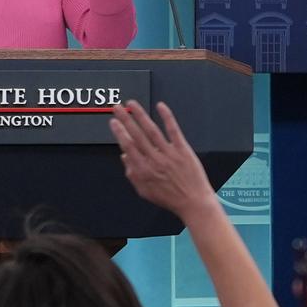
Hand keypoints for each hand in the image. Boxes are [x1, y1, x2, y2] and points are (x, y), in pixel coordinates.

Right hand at [112, 100, 217, 218]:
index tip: (113, 122)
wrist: (193, 202)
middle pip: (136, 135)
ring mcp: (169, 154)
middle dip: (125, 119)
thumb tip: (124, 157)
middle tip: (117, 108)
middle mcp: (155, 160)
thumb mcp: (145, 191)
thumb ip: (132, 174)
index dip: (119, 133)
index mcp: (143, 170)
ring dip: (140, 115)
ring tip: (132, 104)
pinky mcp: (183, 150)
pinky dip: (167, 118)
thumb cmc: (170, 198)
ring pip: (151, 130)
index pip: (128, 146)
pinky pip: (173, 131)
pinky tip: (161, 107)